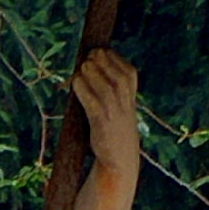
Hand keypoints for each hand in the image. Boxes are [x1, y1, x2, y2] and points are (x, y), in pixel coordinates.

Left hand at [72, 47, 140, 179]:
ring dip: (91, 74)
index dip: (108, 57)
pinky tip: (76, 84)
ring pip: (103, 84)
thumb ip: (111, 81)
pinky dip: (82, 90)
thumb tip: (86, 63)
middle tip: (87, 62)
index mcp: (132, 90)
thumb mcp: (123, 101)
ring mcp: (114, 109)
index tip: (96, 54)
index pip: (123, 65)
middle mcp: (125, 98)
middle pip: (113, 72)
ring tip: (82, 70)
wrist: (121, 155)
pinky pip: (91, 101)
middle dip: (98, 62)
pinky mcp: (101, 121)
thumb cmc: (116, 124)